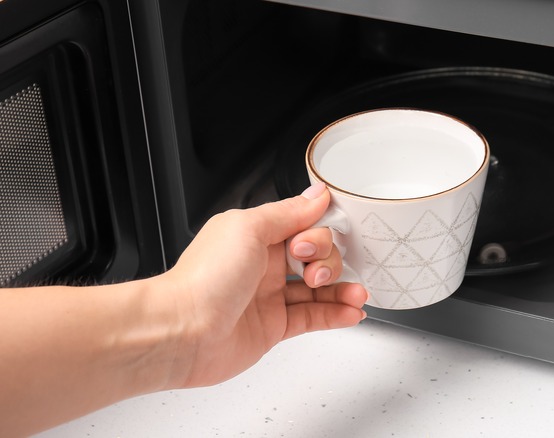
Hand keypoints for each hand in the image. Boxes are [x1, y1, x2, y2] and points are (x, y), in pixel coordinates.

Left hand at [161, 182, 367, 388]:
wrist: (180, 332)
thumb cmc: (204, 279)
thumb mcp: (249, 229)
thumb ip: (288, 213)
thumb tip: (316, 195)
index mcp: (255, 235)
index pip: (304, 226)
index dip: (317, 233)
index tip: (311, 244)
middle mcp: (263, 264)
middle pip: (316, 256)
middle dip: (328, 261)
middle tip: (314, 271)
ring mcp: (269, 297)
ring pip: (318, 289)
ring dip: (343, 289)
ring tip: (357, 294)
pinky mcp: (274, 327)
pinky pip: (313, 317)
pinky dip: (336, 314)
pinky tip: (352, 312)